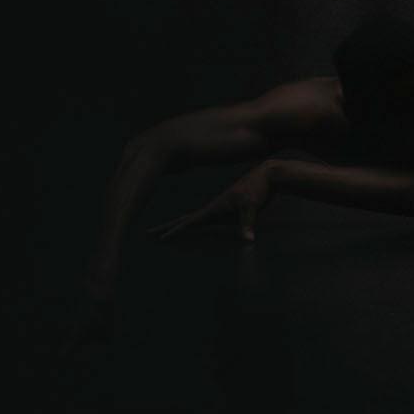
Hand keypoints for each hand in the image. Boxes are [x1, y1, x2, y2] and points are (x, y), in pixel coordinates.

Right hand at [152, 162, 276, 242]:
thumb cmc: (260, 191)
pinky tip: (186, 222)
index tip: (159, 240)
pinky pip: (200, 215)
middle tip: (147, 234)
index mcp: (215, 208)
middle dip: (166, 227)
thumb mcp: (253, 207)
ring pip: (189, 216)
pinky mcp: (222, 206)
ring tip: (160, 230)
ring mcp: (216, 206)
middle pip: (183, 218)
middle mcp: (212, 207)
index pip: (190, 222)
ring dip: (174, 223)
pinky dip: (188, 220)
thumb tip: (248, 240)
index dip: (175, 232)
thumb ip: (248, 223)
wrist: (267, 174)